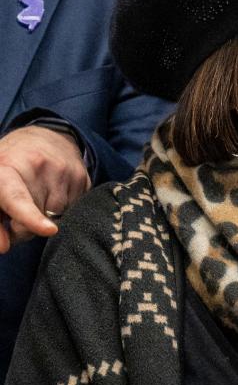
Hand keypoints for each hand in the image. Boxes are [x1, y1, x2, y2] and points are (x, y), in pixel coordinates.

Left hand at [0, 125, 90, 251]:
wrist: (47, 137)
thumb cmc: (11, 167)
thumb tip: (4, 247)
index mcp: (8, 166)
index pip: (18, 197)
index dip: (31, 217)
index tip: (47, 230)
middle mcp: (39, 166)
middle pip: (37, 215)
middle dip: (26, 226)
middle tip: (18, 215)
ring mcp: (65, 171)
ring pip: (57, 216)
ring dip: (46, 218)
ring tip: (39, 199)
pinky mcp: (84, 178)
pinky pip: (73, 209)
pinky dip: (62, 210)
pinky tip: (55, 194)